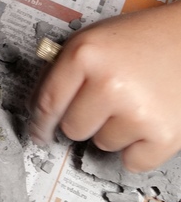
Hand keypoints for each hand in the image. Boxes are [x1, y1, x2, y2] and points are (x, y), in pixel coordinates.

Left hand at [28, 1, 180, 171]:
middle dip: (86, 118)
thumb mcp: (94, 38)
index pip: (48, 102)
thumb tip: (39, 108)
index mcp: (85, 54)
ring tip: (133, 101)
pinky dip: (138, 149)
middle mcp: (109, 83)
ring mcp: (136, 111)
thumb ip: (66, 68)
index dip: (40, 123)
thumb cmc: (140, 38)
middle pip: (73, 128)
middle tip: (108, 99)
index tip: (38, 134)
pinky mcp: (163, 135)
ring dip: (114, 130)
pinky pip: (131, 162)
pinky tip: (146, 120)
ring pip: (102, 144)